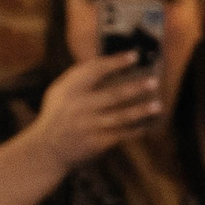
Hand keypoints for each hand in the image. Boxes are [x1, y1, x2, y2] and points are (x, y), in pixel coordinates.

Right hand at [29, 52, 162, 171]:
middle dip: (136, 87)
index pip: (95, 70)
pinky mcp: (96, 143)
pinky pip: (120, 135)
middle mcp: (80, 106)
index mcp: (70, 89)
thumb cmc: (57, 114)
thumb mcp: (60, 91)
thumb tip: (107, 61)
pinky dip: (134, 130)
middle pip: (113, 94)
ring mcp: (89, 126)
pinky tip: (146, 125)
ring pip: (120, 116)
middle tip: (154, 81)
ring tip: (157, 105)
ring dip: (141, 110)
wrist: (46, 149)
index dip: (116, 62)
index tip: (134, 55)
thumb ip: (79, 77)